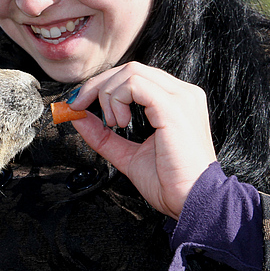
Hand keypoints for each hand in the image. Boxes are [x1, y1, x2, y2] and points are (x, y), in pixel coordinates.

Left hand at [68, 61, 216, 218]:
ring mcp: (180, 96)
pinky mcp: (173, 105)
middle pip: (130, 69)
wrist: (192, 201)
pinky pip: (134, 84)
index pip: (135, 77)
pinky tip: (120, 124)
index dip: (103, 86)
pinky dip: (117, 99)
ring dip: (108, 95)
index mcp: (175, 102)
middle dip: (96, 85)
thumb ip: (103, 135)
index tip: (79, 105)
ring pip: (130, 72)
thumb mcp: (127, 154)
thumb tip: (77, 117)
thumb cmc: (169, 183)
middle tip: (78, 106)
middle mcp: (182, 93)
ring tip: (113, 124)